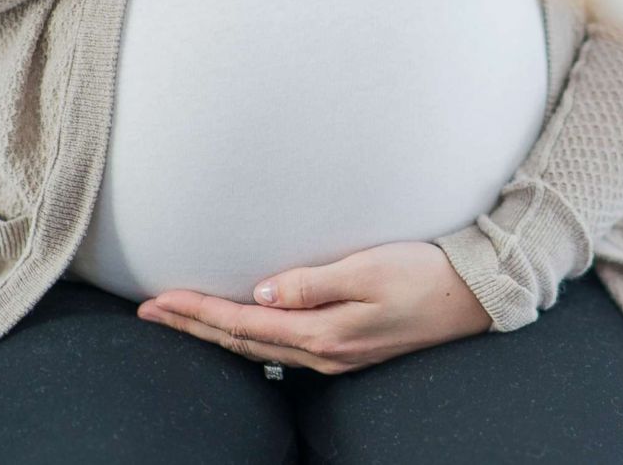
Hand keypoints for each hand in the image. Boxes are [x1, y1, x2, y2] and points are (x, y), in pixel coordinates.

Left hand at [138, 242, 491, 374]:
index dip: (196, 311)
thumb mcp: (369, 269)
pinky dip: (248, 336)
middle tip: (148, 312)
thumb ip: (312, 282)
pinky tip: (240, 328)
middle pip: (241, 342)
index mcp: (324, 333)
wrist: (474, 296)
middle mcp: (324, 352)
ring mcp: (336, 354)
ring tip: (181, 319)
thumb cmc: (426, 274)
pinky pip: (281, 347)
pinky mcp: (348, 347)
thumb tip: (259, 294)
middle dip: (192, 326)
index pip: (243, 324)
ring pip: (258, 349)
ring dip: (215, 332)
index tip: (158, 299)